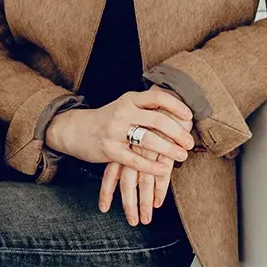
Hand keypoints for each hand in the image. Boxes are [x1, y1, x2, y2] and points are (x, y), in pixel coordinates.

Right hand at [46, 87, 197, 224]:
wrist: (75, 130)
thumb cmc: (108, 119)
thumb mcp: (126, 107)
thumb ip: (147, 108)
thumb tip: (179, 114)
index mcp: (130, 99)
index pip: (158, 97)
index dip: (176, 106)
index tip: (190, 117)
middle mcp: (123, 112)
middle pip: (158, 120)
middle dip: (178, 133)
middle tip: (190, 143)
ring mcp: (115, 131)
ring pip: (148, 140)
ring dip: (169, 150)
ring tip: (182, 156)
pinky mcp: (109, 149)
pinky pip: (135, 159)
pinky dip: (151, 166)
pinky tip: (163, 169)